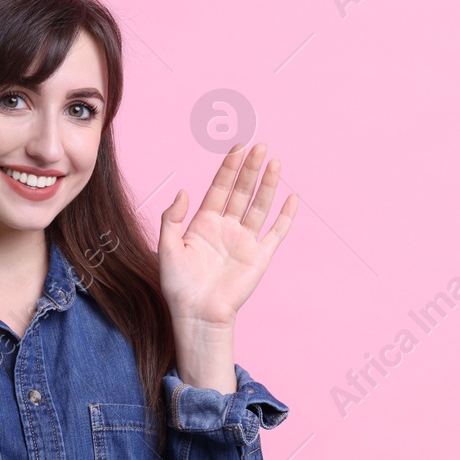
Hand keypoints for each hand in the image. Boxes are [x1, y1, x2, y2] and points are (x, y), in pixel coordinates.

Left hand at [158, 142, 297, 325]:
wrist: (197, 314)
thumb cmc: (178, 284)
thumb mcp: (167, 247)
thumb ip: (172, 218)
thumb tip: (183, 191)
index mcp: (204, 222)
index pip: (219, 188)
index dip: (228, 167)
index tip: (238, 147)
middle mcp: (226, 227)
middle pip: (241, 191)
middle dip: (250, 168)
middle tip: (260, 146)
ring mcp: (245, 240)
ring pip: (259, 206)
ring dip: (267, 184)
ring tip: (275, 162)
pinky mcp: (260, 256)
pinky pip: (276, 232)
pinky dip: (285, 216)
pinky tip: (292, 198)